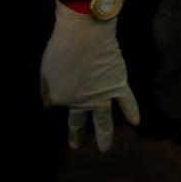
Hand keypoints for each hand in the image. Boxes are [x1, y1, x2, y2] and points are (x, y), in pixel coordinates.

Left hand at [40, 1, 137, 150]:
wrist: (84, 33)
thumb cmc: (61, 47)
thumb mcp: (45, 70)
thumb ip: (46, 90)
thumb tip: (50, 105)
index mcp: (62, 98)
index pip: (59, 103)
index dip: (58, 93)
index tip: (59, 82)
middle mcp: (82, 102)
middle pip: (78, 121)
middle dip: (76, 135)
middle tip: (76, 147)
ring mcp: (101, 95)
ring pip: (103, 120)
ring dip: (104, 135)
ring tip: (105, 148)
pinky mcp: (118, 84)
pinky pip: (127, 101)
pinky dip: (132, 111)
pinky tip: (136, 123)